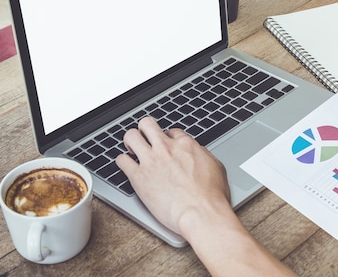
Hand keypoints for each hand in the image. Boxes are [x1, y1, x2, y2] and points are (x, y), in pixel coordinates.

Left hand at [116, 117, 230, 236]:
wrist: (201, 214)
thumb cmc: (211, 197)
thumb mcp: (216, 167)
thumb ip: (202, 155)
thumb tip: (197, 153)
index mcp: (185, 145)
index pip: (171, 131)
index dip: (167, 138)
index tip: (166, 145)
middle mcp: (166, 149)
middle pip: (147, 124)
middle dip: (145, 130)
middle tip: (145, 140)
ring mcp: (151, 161)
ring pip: (131, 136)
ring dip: (131, 141)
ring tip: (132, 149)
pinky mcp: (138, 178)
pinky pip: (121, 161)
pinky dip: (122, 162)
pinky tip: (126, 166)